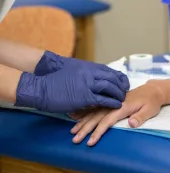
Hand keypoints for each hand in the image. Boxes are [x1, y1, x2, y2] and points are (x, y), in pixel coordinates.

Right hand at [15, 55, 129, 112]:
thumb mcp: (73, 69)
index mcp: (88, 66)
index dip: (119, 77)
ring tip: (122, 99)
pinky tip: (117, 105)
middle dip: (121, 86)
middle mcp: (90, 73)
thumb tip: (93, 77)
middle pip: (112, 78)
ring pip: (110, 87)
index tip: (124, 82)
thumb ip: (85, 73)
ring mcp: (87, 84)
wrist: (42, 85)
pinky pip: (102, 99)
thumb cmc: (55, 78)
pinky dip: (111, 102)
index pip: (109, 70)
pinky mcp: (84, 97)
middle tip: (125, 92)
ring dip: (118, 94)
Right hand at [70, 79, 169, 145]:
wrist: (152, 90)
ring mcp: (112, 102)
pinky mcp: (111, 102)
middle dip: (85, 128)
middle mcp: (114, 104)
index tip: (90, 141)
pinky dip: (87, 112)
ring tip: (73, 130)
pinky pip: (97, 107)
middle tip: (75, 138)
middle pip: (97, 116)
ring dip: (83, 121)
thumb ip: (140, 117)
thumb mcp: (150, 110)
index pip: (107, 120)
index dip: (98, 131)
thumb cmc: (151, 101)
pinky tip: (78, 116)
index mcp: (123, 106)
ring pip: (94, 112)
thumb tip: (130, 124)